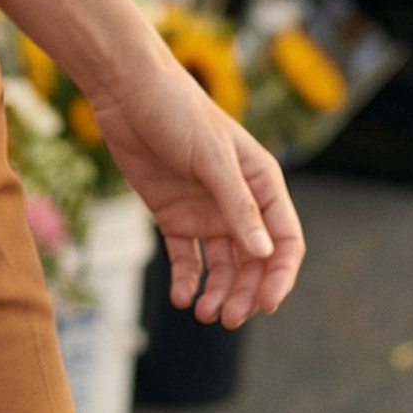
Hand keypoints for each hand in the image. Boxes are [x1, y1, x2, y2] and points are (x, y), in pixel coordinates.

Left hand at [0, 0, 303, 329]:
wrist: (127, 93)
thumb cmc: (178, 113)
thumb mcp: (212, 158)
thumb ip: (236, 205)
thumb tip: (263, 252)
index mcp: (262, 184)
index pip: (285, 241)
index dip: (280, 276)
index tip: (267, 305)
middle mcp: (238, 203)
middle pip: (253, 262)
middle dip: (245, 293)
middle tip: (228, 319)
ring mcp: (205, 211)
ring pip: (221, 265)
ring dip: (218, 292)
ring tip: (205, 314)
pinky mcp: (173, 216)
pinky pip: (186, 258)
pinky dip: (187, 280)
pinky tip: (182, 298)